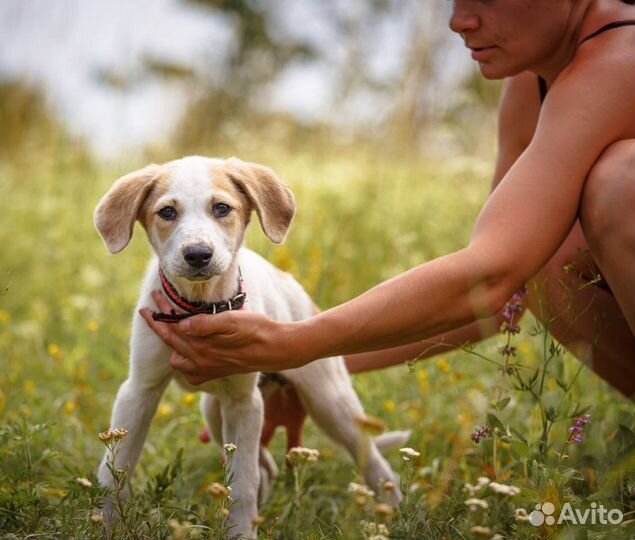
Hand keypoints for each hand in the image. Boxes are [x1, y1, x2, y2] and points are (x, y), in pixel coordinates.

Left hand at [139, 291, 303, 384]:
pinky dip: (184, 362)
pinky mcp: (216, 372)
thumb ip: (206, 324)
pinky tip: (188, 350)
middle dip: (160, 321)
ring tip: (170, 323)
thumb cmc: (256, 330)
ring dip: (171, 341)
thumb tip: (182, 325)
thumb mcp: (233, 321)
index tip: (152, 299)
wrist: (276, 349)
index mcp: (203, 347)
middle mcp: (201, 361)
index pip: (173, 328)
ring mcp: (208, 369)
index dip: (161, 312)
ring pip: (177, 357)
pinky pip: (191, 372)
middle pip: (171, 340)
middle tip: (155, 302)